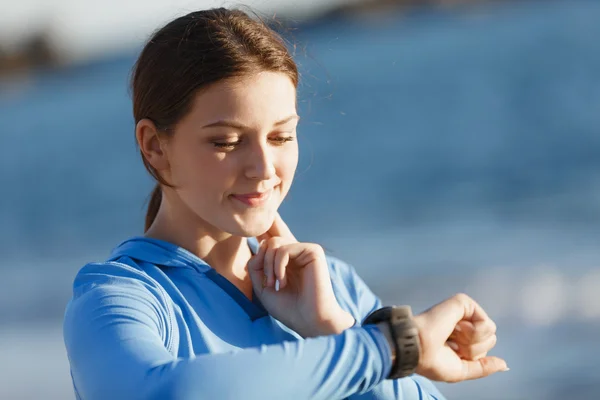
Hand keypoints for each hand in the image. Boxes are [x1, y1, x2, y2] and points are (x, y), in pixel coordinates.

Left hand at [247, 212, 353, 337]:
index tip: (255, 228)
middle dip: (262, 259)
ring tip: (274, 284)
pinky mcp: (313, 251)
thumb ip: (256, 265)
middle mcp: (295, 252)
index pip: (271, 236)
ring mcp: (305, 250)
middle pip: (270, 236)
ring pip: (273, 243)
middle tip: (268, 283)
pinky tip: (283, 281)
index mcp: (285, 260)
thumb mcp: (262, 287)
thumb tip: (261, 244)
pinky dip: (278, 266)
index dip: (262, 231)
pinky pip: (284, 249)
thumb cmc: (288, 308)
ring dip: (268, 265)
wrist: (309, 321)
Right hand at [414, 293, 507, 382]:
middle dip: (474, 349)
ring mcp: (463, 313)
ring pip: (490, 332)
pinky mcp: (463, 303)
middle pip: (490, 340)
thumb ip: (483, 368)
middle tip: (452, 345)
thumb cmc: (432, 361)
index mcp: (460, 339)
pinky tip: (455, 328)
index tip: (450, 353)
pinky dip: (474, 332)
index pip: (483, 350)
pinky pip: (486, 323)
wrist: (418, 348)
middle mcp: (462, 324)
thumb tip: (505, 364)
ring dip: (473, 342)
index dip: (471, 357)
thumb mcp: (461, 370)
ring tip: (453, 336)